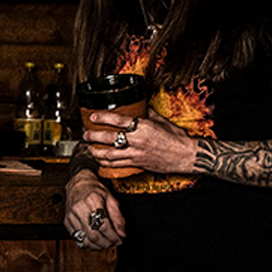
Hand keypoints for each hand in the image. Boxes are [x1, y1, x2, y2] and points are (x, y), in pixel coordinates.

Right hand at [63, 168, 125, 250]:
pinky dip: (88, 245)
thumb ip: (118, 217)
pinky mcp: (67, 222)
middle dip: (106, 242)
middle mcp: (79, 208)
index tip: (119, 239)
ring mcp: (71, 216)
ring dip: (97, 246)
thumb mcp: (111, 199)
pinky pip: (77, 239)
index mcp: (92, 200)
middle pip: (94, 234)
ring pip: (85, 239)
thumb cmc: (95, 192)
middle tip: (113, 243)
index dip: (113, 236)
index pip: (104, 225)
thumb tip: (122, 233)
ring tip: (105, 244)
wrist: (78, 186)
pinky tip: (95, 243)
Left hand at [82, 109, 199, 176]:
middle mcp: (138, 140)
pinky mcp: (137, 164)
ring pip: (109, 154)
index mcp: (144, 127)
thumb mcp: (161, 121)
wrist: (186, 155)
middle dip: (93, 136)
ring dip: (95, 151)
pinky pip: (116, 164)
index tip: (93, 116)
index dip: (103, 117)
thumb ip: (147, 114)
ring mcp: (136, 154)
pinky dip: (105, 162)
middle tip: (85, 134)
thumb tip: (138, 107)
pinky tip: (99, 159)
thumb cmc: (176, 138)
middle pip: (109, 138)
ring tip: (88, 147)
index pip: (119, 121)